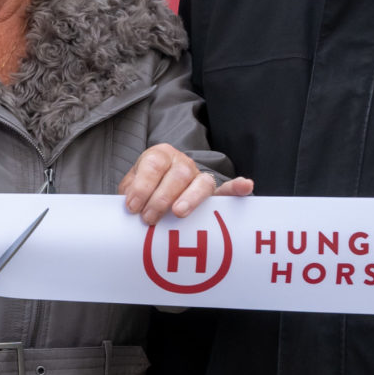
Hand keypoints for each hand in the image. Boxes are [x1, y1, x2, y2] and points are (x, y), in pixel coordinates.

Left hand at [119, 144, 253, 226]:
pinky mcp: (214, 194)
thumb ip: (129, 195)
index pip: (153, 165)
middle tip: (149, 219)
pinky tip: (246, 186)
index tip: (132, 207)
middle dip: (161, 198)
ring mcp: (199, 177)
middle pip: (178, 174)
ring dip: (190, 198)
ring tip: (179, 213)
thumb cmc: (142, 193)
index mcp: (159, 156)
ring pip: (202, 182)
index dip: (142, 186)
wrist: (154, 194)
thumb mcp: (130, 189)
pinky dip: (238, 188)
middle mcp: (181, 163)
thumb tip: (127, 210)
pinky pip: (227, 190)